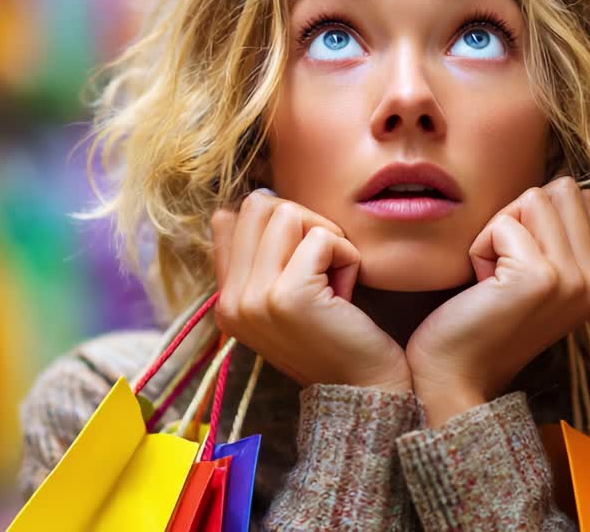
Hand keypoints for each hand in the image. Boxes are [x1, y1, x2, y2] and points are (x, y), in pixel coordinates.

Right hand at [211, 190, 411, 392]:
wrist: (364, 390)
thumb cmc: (336, 335)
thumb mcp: (286, 297)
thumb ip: (261, 256)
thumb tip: (251, 198)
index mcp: (225, 301)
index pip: (229, 219)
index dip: (277, 224)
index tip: (304, 259)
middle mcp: (230, 301)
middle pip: (258, 205)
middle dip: (304, 222)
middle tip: (325, 264)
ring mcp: (254, 298)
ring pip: (288, 213)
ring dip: (326, 237)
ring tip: (334, 278)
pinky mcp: (288, 296)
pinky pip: (322, 238)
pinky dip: (347, 256)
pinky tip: (348, 292)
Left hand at [405, 176, 589, 425]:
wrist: (455, 378)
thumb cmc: (480, 322)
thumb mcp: (533, 278)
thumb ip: (555, 239)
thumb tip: (557, 184)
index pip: (581, 198)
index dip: (535, 217)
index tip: (516, 264)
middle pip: (562, 190)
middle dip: (519, 217)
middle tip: (502, 267)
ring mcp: (572, 280)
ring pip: (535, 198)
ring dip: (499, 231)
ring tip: (492, 277)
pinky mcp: (541, 278)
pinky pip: (504, 222)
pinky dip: (480, 248)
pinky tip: (481, 286)